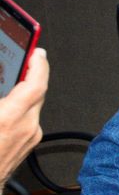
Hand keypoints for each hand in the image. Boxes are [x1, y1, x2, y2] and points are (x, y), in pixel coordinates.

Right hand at [0, 48, 47, 181]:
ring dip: (25, 91)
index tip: (37, 52)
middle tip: (27, 59)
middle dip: (32, 73)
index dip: (38, 64)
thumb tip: (1, 82)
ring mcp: (31, 136)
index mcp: (10, 118)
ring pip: (33, 105)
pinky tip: (8, 105)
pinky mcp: (30, 142)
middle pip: (37, 92)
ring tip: (15, 80)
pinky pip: (29, 117)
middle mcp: (26, 127)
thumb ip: (0, 91)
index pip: (36, 84)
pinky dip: (21, 106)